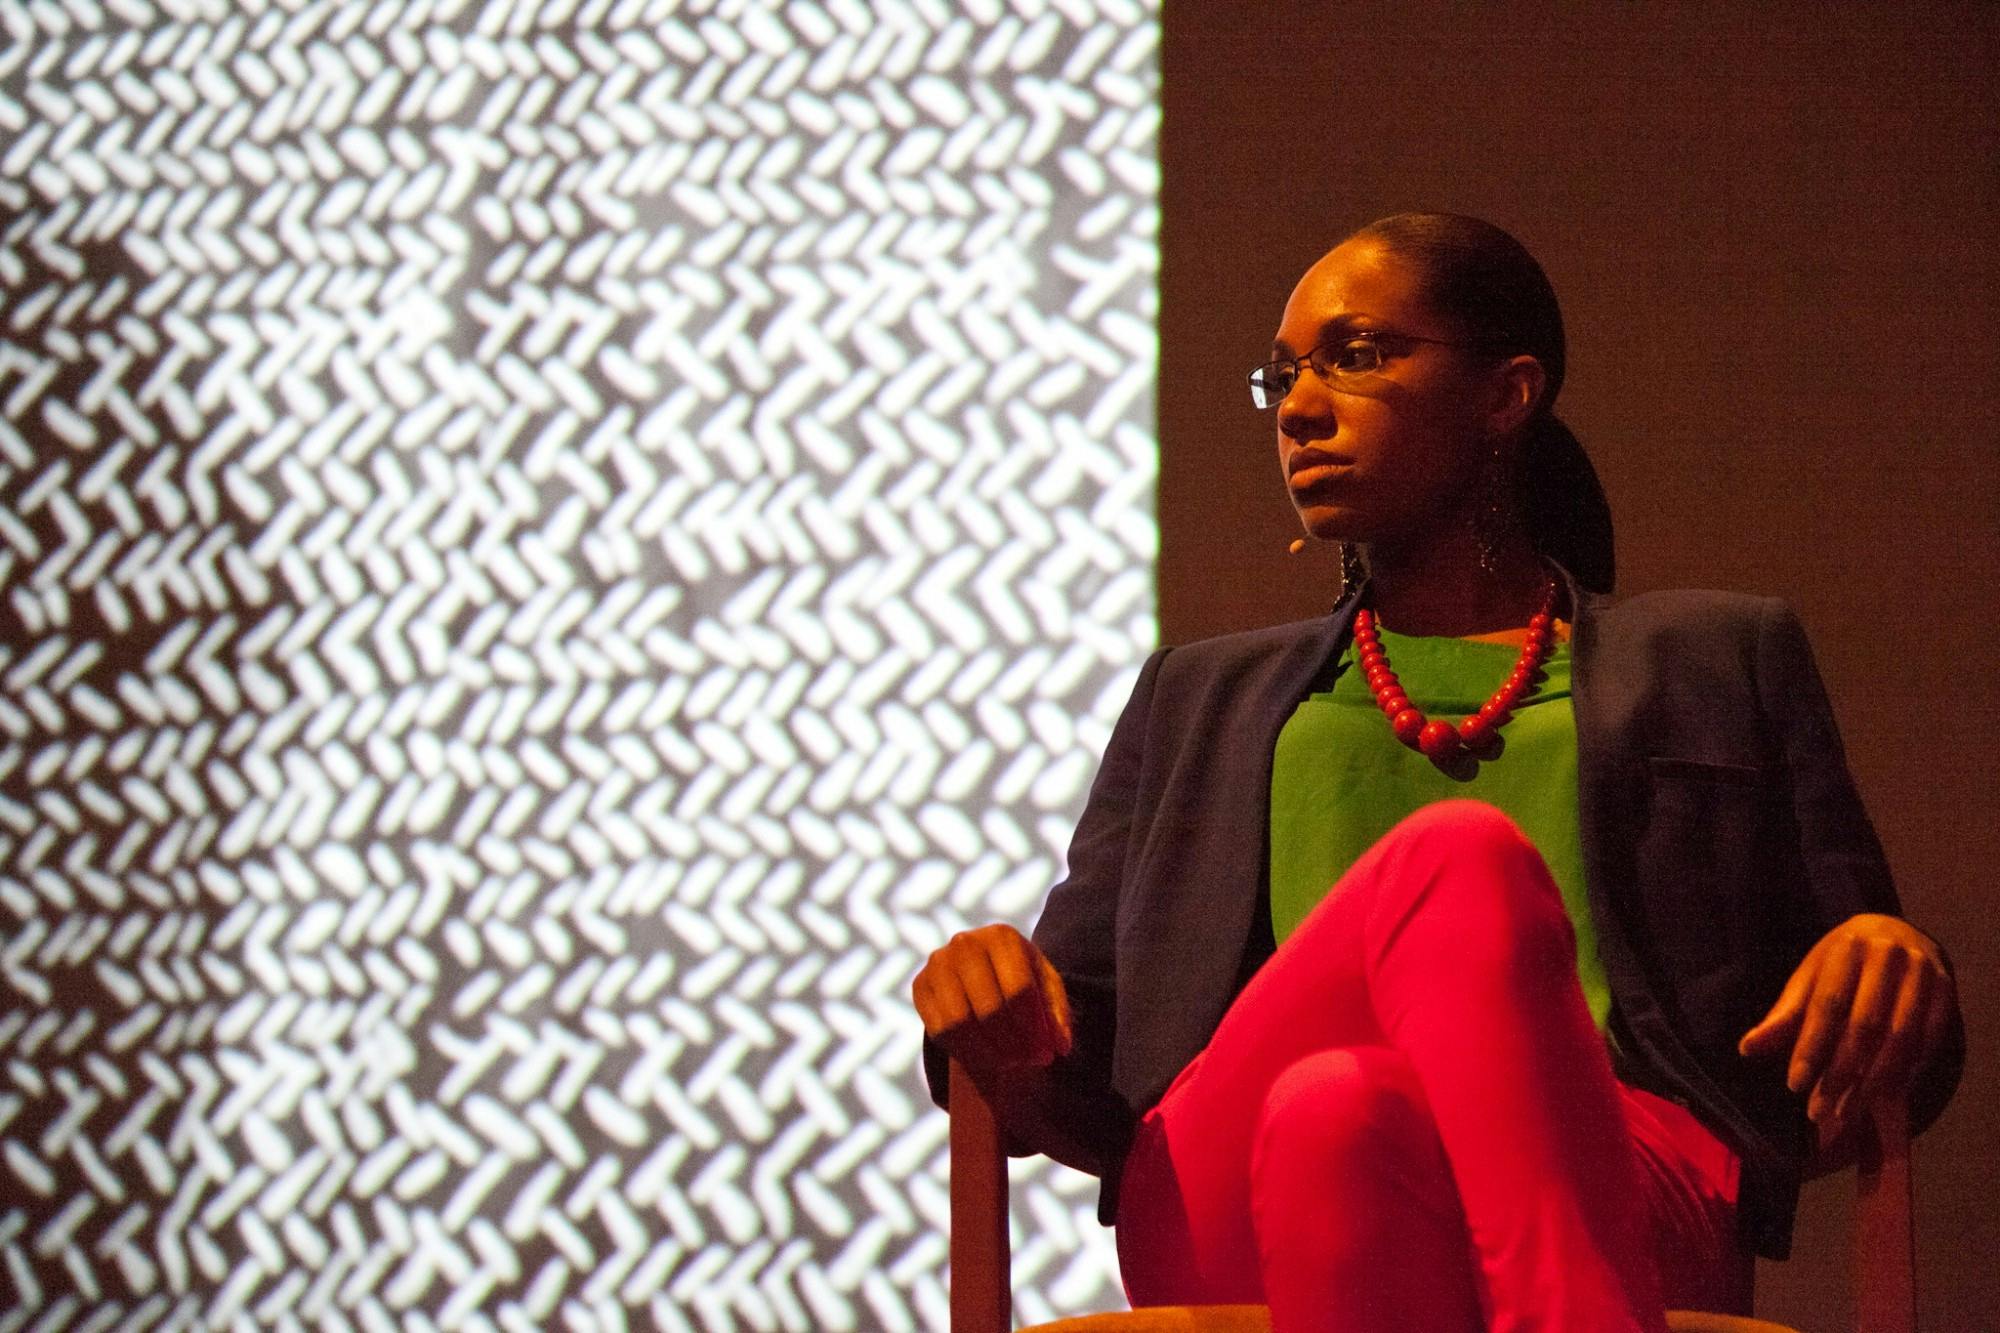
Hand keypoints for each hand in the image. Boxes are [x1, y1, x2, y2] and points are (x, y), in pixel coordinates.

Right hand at [912, 923, 1072, 1077]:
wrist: (982, 966)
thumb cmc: (1021, 977)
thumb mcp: (1047, 988)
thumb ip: (1058, 1015)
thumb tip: (1060, 1046)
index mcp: (1003, 936)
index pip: (1020, 990)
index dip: (1034, 1029)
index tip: (1046, 1055)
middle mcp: (965, 943)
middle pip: (990, 1008)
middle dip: (1013, 1044)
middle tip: (1027, 1063)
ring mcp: (938, 963)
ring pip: (961, 1022)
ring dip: (989, 1052)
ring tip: (1009, 1063)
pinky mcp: (920, 985)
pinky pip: (939, 1030)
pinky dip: (965, 1053)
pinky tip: (984, 1059)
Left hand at [1738, 913, 1955, 1138]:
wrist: (1898, 933)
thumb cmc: (1843, 963)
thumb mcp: (1810, 978)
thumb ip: (1784, 1016)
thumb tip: (1746, 1049)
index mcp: (1847, 948)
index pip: (1826, 1006)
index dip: (1810, 1048)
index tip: (1794, 1086)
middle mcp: (1888, 956)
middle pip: (1864, 1027)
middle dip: (1840, 1074)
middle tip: (1820, 1111)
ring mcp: (1924, 973)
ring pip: (1900, 1040)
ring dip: (1873, 1083)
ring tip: (1847, 1113)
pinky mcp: (1949, 991)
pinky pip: (1929, 1042)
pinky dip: (1907, 1072)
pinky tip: (1885, 1095)